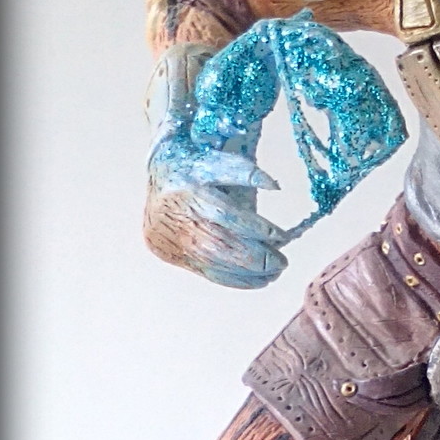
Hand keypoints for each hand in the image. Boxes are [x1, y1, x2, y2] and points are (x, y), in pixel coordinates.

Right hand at [146, 140, 287, 288]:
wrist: (158, 175)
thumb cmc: (194, 166)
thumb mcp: (216, 159)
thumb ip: (243, 171)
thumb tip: (274, 185)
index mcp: (184, 186)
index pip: (223, 213)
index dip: (253, 227)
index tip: (280, 236)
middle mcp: (173, 214)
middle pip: (216, 244)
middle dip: (253, 257)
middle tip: (281, 262)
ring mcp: (168, 237)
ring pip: (212, 263)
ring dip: (247, 272)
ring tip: (274, 272)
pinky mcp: (168, 253)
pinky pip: (205, 272)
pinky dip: (234, 279)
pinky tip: (257, 279)